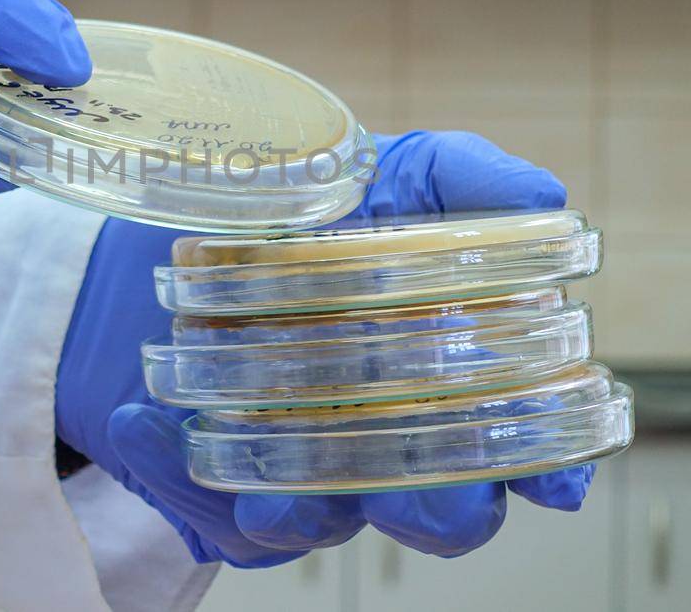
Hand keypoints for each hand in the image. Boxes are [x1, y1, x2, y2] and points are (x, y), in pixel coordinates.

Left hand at [56, 131, 592, 566]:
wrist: (191, 218)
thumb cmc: (326, 201)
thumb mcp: (397, 168)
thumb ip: (468, 176)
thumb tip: (545, 197)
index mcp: (452, 371)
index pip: (522, 441)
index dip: (548, 465)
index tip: (551, 482)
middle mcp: (390, 431)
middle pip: (441, 511)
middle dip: (438, 516)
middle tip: (423, 506)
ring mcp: (307, 464)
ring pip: (322, 523)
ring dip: (301, 512)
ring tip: (269, 499)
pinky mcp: (222, 480)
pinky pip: (203, 504)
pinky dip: (172, 467)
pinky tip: (139, 425)